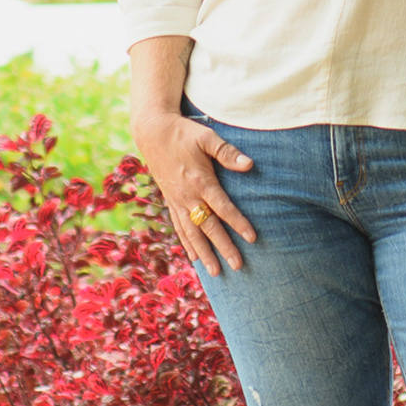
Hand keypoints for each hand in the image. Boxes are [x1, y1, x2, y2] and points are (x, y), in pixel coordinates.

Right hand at [132, 109, 255, 276]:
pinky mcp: (171, 201)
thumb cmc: (183, 133)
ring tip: (215, 272)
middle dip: (223, 247)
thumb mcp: (207, 137)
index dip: (238, 223)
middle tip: (238, 265)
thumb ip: (227, 152)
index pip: (223, 208)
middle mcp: (187, 196)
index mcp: (200, 181)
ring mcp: (177, 201)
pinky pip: (180, 227)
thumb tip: (249, 164)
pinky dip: (188, 243)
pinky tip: (194, 257)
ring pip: (192, 233)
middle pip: (208, 227)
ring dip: (204, 253)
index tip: (252, 238)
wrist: (153, 132)